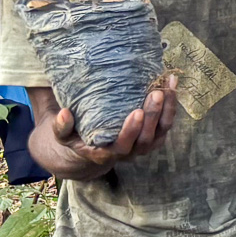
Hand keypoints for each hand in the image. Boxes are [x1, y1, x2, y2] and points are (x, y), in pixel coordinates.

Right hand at [37, 74, 179, 168]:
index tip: (137, 112)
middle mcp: (130, 152)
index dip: (132, 131)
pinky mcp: (156, 135)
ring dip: (168, 108)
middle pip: (147, 137)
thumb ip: (61, 127)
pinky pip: (168, 121)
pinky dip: (172, 103)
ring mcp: (145, 144)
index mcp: (107, 153)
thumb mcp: (65, 136)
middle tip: (156, 93)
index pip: (124, 145)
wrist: (94, 146)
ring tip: (168, 86)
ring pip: (162, 129)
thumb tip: (63, 113)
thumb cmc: (78, 137)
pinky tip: (172, 83)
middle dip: (154, 115)